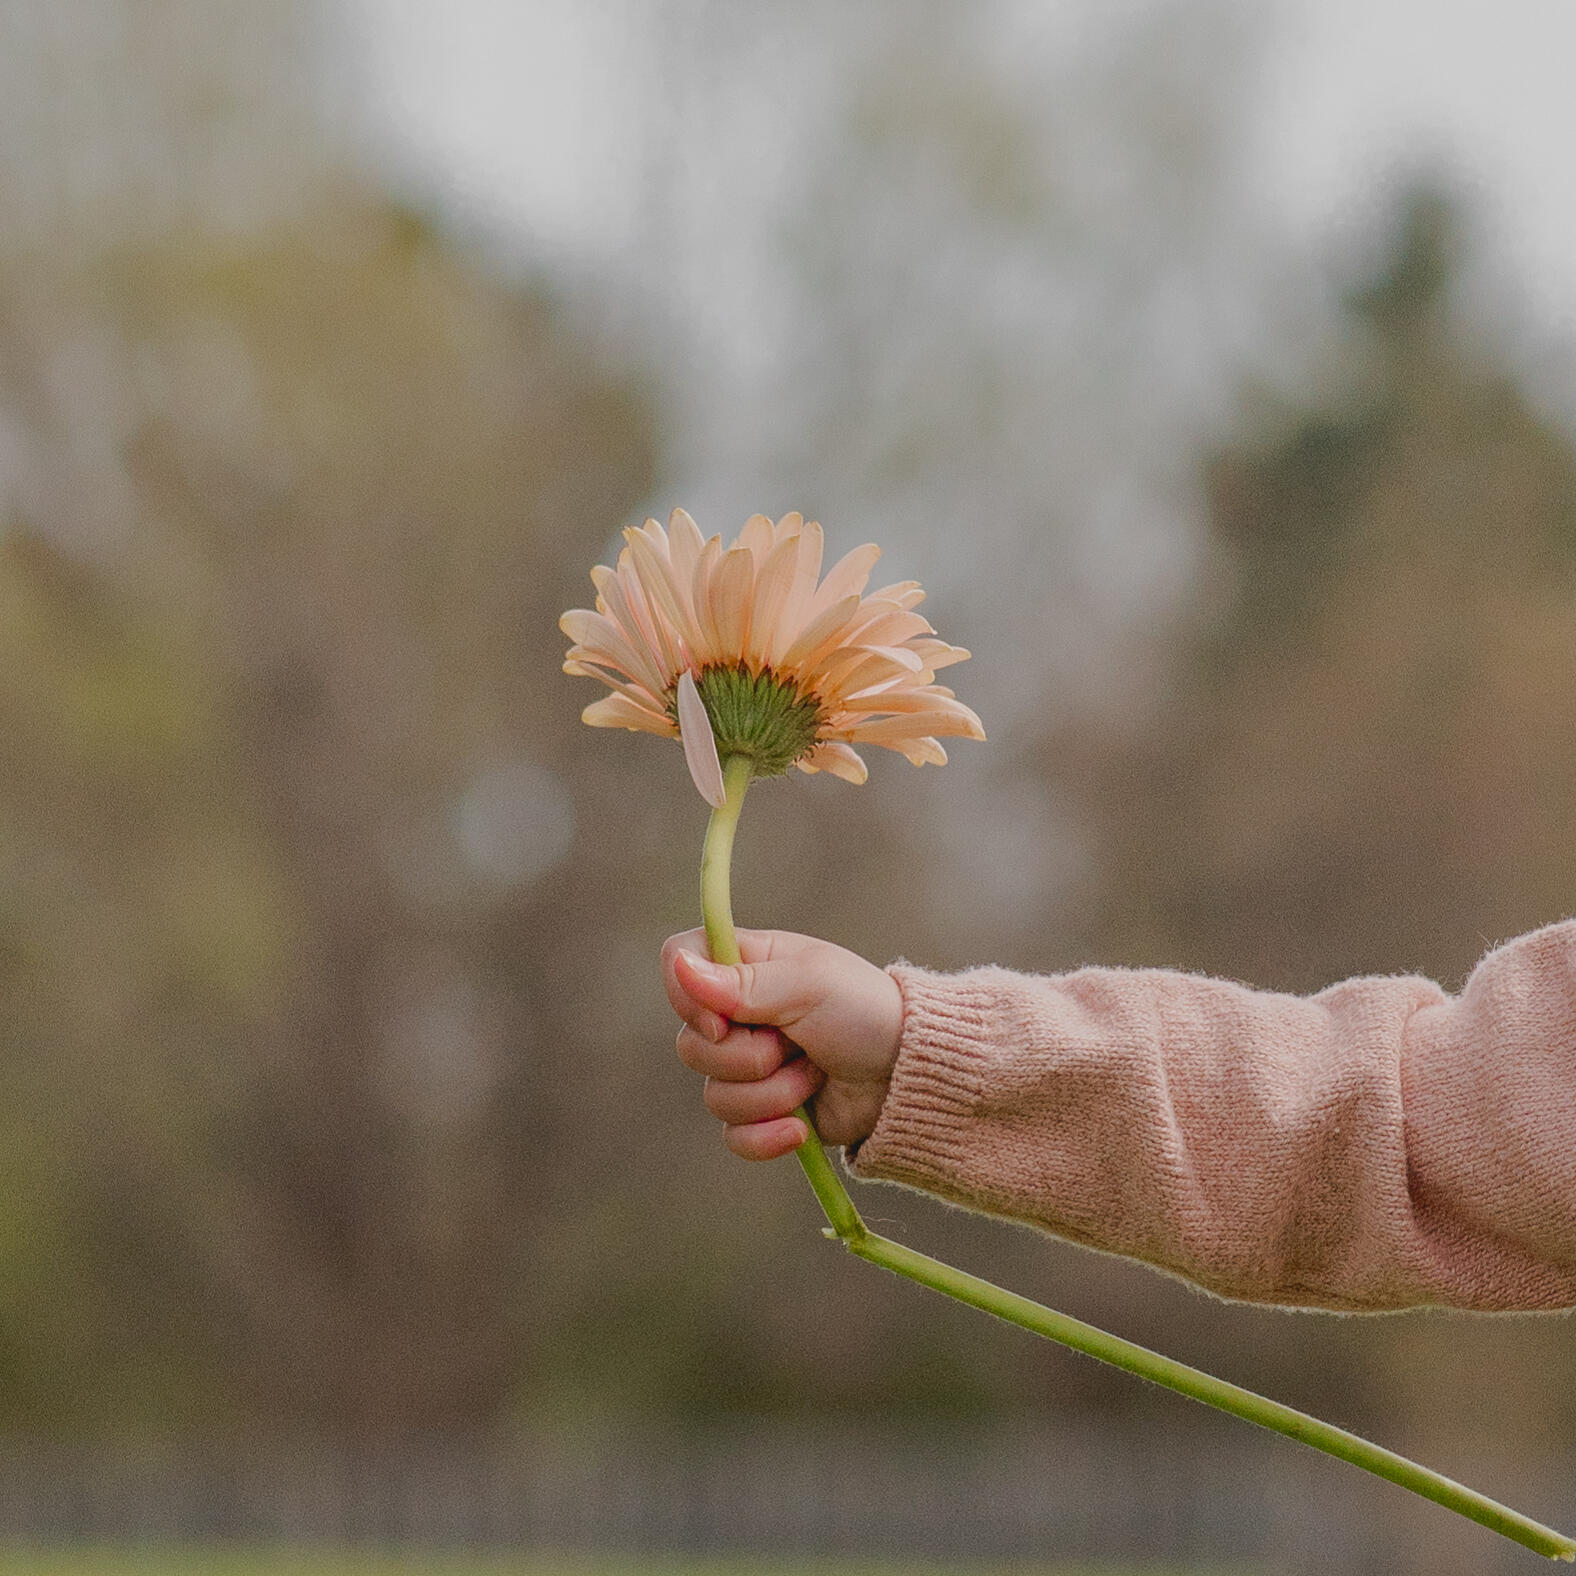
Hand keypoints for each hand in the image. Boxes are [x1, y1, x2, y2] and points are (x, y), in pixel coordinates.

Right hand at [661, 928, 902, 1159]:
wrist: (910, 1076)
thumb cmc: (867, 1012)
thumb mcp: (810, 985)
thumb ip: (743, 982)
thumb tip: (680, 966)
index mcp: (747, 966)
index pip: (679, 961)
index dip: (686, 995)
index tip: (723, 1021)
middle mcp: (739, 1014)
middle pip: (690, 1045)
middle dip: (748, 1058)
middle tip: (796, 1046)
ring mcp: (749, 1066)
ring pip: (715, 1096)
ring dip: (773, 1093)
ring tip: (815, 1075)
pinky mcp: (764, 1112)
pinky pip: (733, 1136)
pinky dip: (766, 1136)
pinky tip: (799, 1128)